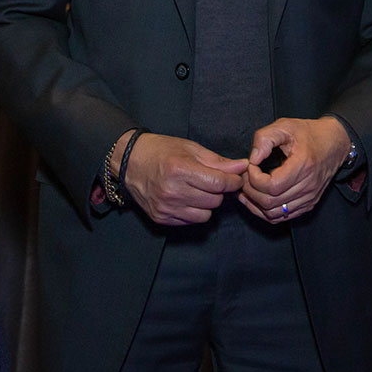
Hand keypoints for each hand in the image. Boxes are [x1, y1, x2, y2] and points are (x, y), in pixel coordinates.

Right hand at [119, 131, 247, 224]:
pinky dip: (194, 211)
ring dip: (208, 204)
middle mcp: (172, 191)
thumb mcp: (191, 149)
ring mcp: (166, 207)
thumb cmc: (161, 151)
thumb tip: (242, 167)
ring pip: (206, 215)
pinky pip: (191, 221)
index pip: (218, 183)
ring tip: (198, 190)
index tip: (236, 178)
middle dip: (219, 191)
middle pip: (215, 200)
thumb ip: (218, 161)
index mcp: (180, 170)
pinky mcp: (161, 218)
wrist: (130, 161)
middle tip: (213, 181)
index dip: (233, 181)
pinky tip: (187, 198)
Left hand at [239, 117, 348, 223]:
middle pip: (270, 202)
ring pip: (274, 214)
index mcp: (303, 166)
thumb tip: (253, 159)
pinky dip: (265, 212)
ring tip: (247, 188)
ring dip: (255, 204)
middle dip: (250, 191)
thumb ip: (265, 138)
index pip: (272, 186)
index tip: (250, 165)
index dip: (254, 178)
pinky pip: (282, 217)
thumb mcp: (285, 126)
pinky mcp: (308, 204)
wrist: (334, 143)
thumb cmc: (309, 133)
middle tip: (244, 177)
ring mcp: (309, 198)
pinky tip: (256, 199)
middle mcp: (308, 186)